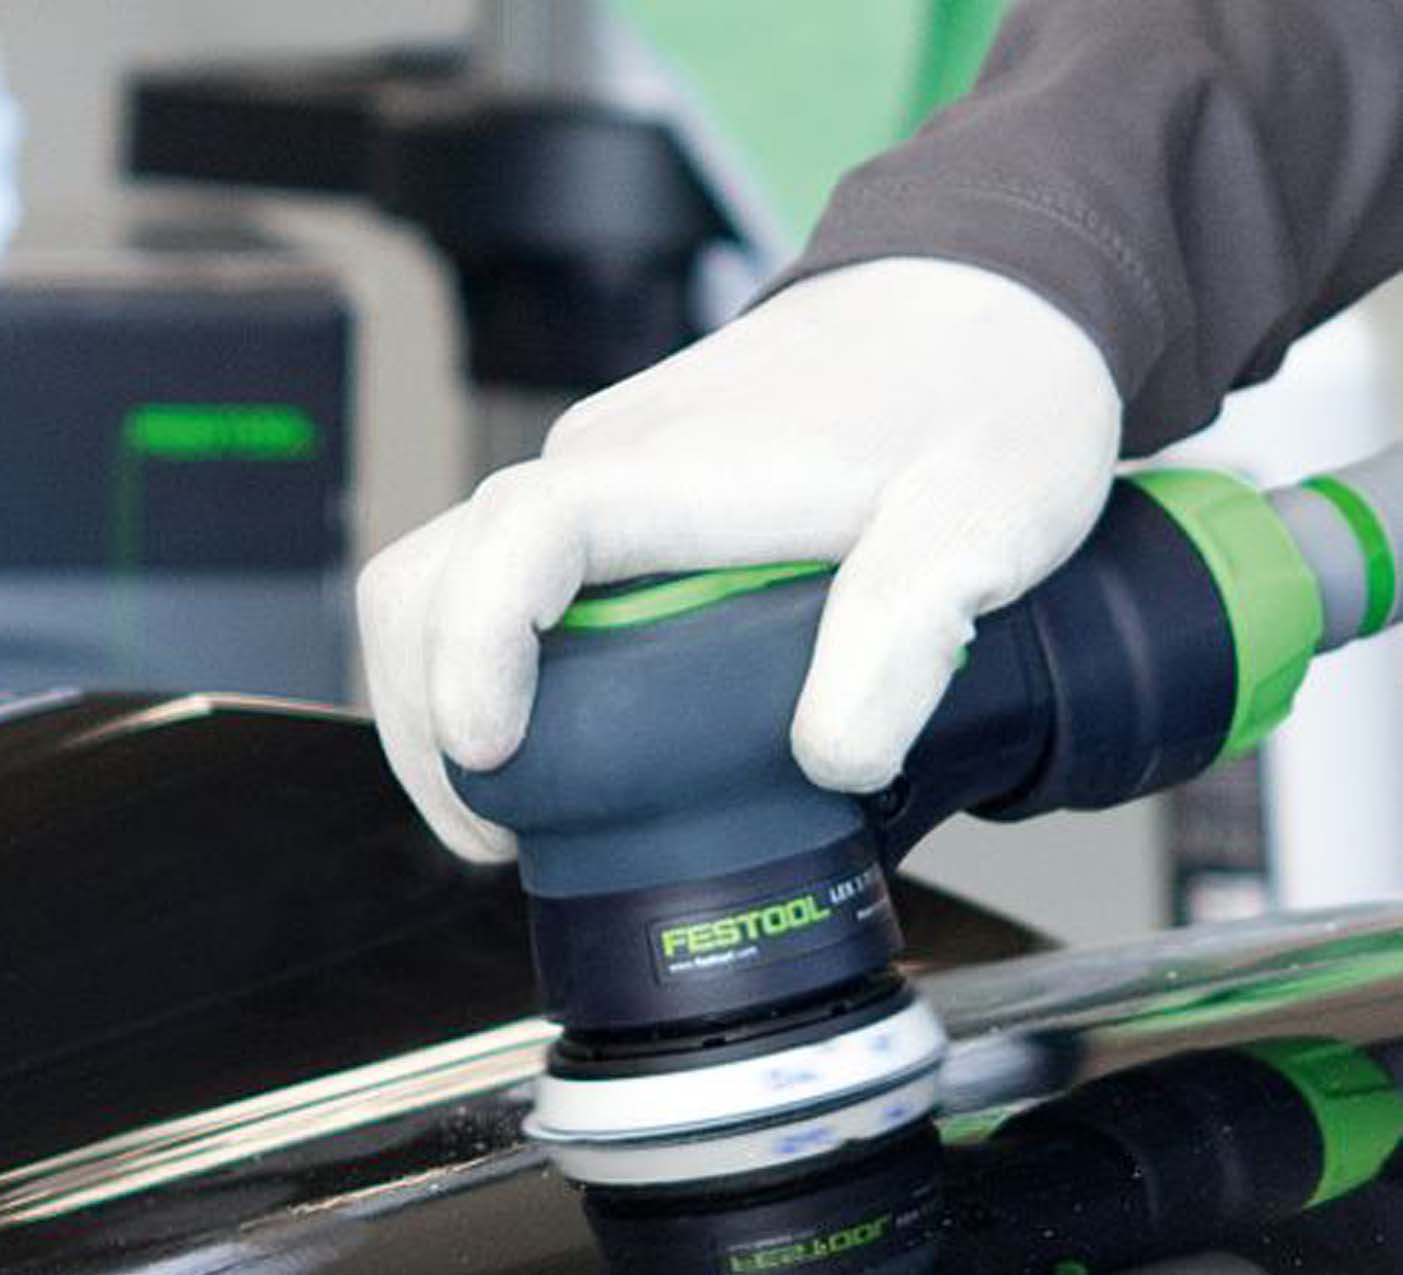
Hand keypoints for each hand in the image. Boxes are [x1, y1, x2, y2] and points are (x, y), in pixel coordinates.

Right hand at [357, 258, 1120, 861]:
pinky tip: (548, 737)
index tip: (489, 758)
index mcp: (678, 470)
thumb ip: (907, 635)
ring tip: (507, 811)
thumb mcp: (977, 524)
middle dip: (423, 716)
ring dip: (437, 698)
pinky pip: (499, 579)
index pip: (517, 538)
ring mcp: (599, 479)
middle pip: (431, 575)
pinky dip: (482, 666)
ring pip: (445, 579)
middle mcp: (606, 466)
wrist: (979, 307)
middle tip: (495, 836)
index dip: (472, 648)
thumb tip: (830, 760)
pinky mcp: (612, 499)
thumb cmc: (981, 399)